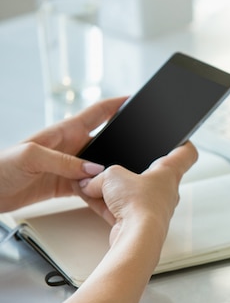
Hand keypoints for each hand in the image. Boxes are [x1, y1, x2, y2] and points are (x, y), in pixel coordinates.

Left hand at [0, 97, 125, 211]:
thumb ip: (65, 161)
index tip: (135, 100)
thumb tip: (94, 169)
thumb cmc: (0, 167)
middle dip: (123, 145)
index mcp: (64, 131)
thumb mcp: (31, 156)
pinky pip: (90, 190)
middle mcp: (71, 147)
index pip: (97, 113)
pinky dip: (100, 196)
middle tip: (142, 150)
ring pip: (100, 170)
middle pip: (105, 144)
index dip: (117, 104)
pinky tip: (108, 202)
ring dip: (112, 177)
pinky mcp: (66, 186)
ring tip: (126, 184)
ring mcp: (69, 167)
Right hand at [77, 142, 197, 245]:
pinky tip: (88, 199)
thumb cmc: (139, 204)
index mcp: (169, 173)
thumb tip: (90, 183)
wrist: (137, 237)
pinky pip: (119, 209)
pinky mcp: (138, 223)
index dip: (183, 143)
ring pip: (130, 193)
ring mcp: (152, 208)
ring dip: (111, 190)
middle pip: (151, 174)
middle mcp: (165, 191)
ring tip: (92, 184)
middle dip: (130, 169)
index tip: (179, 138)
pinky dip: (104, 205)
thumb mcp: (112, 175)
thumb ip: (100, 175)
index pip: (187, 154)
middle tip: (116, 163)